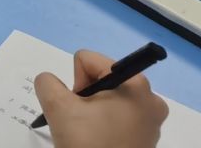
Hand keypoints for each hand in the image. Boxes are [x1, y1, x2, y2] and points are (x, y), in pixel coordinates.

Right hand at [34, 50, 167, 147]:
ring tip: (92, 134)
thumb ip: (47, 82)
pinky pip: (121, 117)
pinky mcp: (149, 137)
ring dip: (96, 111)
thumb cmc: (89, 144)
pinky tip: (101, 141)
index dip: (75, 82)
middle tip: (83, 122)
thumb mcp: (58, 108)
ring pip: (110, 99)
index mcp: (134, 83)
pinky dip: (107, 125)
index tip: (78, 107)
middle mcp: (150, 97)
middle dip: (86, 97)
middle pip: (102, 79)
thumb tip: (52, 82)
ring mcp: (152, 120)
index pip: (88, 61)